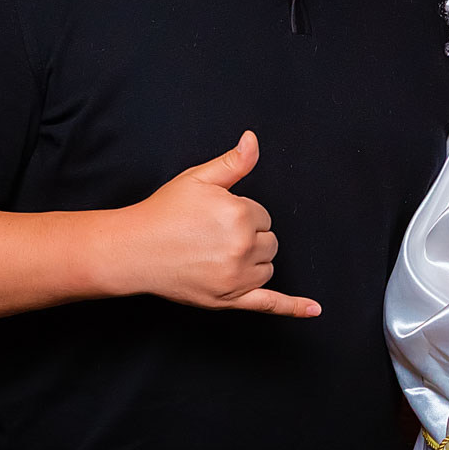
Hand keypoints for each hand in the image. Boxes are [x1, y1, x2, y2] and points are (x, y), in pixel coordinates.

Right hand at [105, 131, 320, 316]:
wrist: (134, 250)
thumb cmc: (164, 212)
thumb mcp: (198, 179)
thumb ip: (233, 162)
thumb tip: (254, 140)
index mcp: (240, 215)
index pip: (263, 216)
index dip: (241, 214)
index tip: (215, 217)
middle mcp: (243, 247)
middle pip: (269, 242)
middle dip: (249, 237)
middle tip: (213, 236)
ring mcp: (237, 277)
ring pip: (267, 267)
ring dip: (253, 262)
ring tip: (216, 255)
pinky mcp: (230, 299)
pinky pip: (270, 304)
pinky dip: (294, 307)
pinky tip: (314, 309)